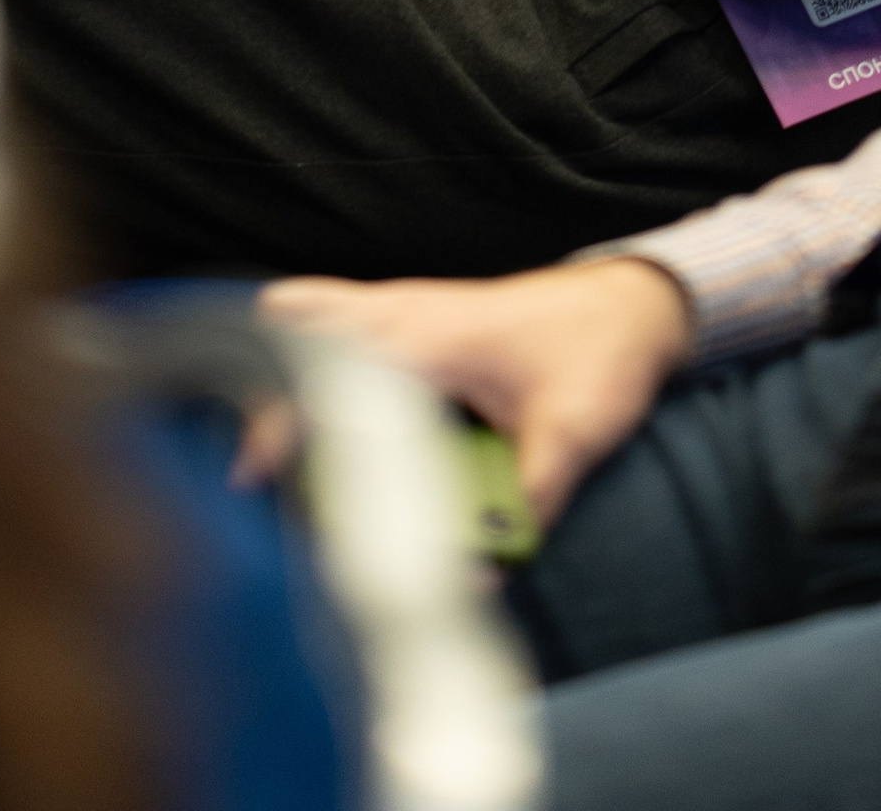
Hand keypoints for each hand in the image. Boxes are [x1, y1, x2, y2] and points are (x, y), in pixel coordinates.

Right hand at [258, 260, 692, 530]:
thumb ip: (524, 507)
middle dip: (262, 389)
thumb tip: (473, 576)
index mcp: (434, 334)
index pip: (335, 366)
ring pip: (311, 316)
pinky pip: (336, 325)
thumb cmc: (598, 355)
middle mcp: (408, 309)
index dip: (286, 417)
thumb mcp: (571, 436)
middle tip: (250, 471)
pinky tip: (307, 421)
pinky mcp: (414, 319)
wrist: (630, 305)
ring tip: (265, 456)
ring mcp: (407, 306)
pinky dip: (307, 362)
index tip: (256, 475)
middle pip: (299, 326)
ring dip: (281, 374)